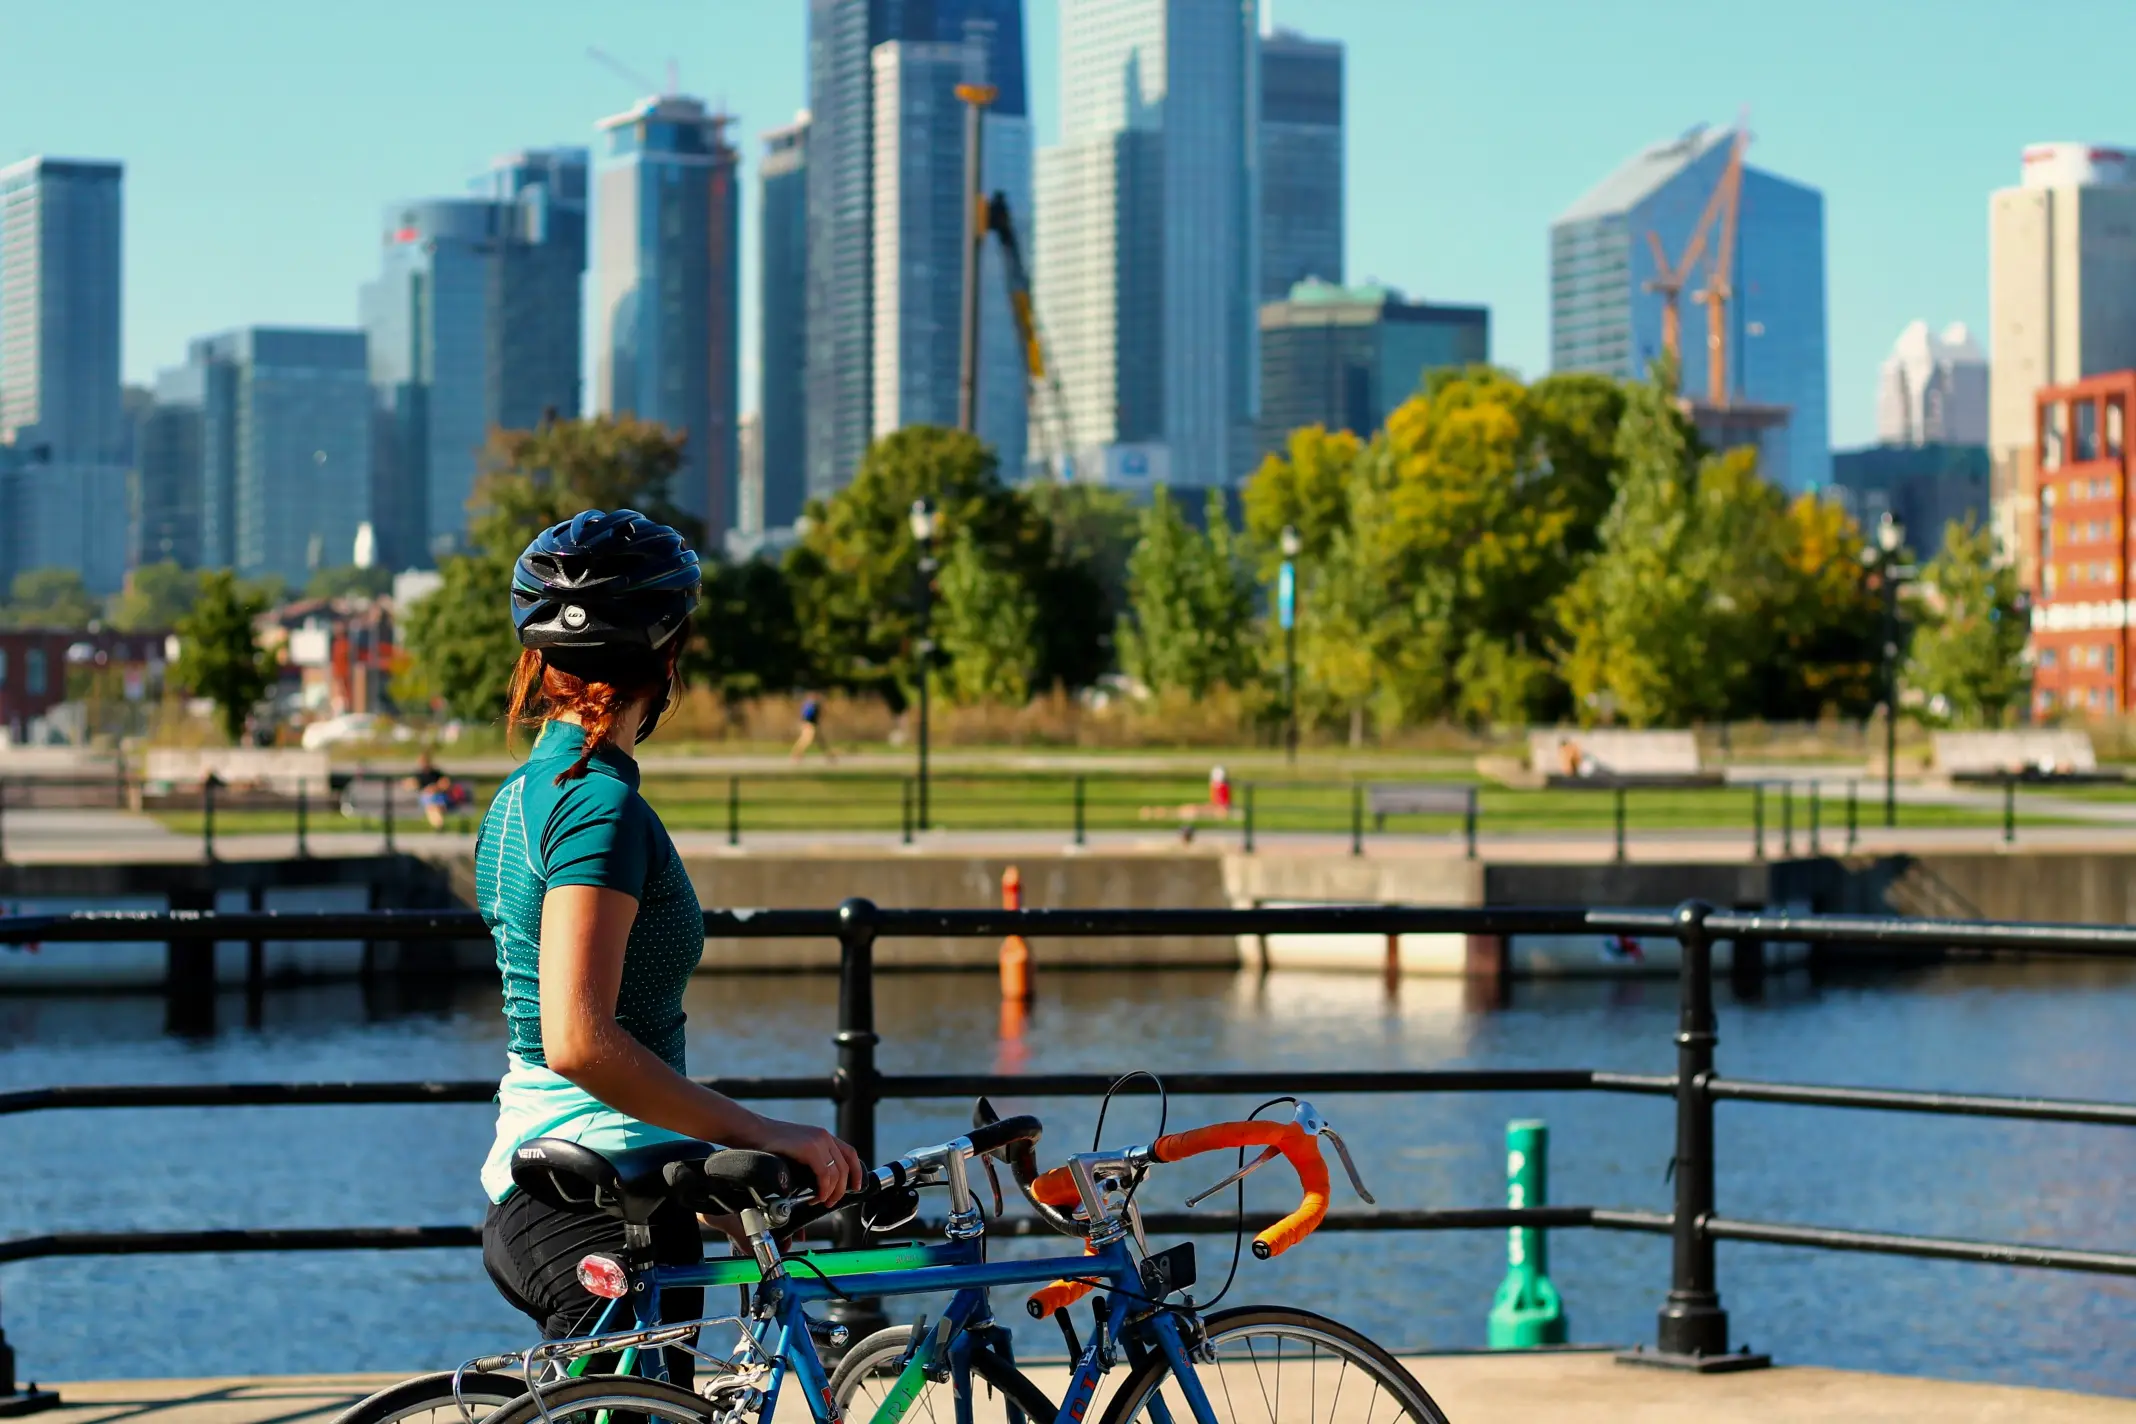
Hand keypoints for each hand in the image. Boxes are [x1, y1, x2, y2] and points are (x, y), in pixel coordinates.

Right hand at [735, 1116, 865, 1207]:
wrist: (752, 1133)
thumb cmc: (769, 1146)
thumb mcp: (796, 1151)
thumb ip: (810, 1162)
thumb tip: (818, 1185)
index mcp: (823, 1136)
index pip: (850, 1154)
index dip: (856, 1172)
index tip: (855, 1187)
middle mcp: (824, 1136)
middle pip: (845, 1167)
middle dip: (842, 1189)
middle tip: (831, 1202)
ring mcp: (818, 1140)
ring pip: (837, 1173)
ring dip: (831, 1192)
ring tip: (820, 1201)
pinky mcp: (809, 1147)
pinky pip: (825, 1174)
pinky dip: (823, 1189)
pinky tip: (815, 1197)